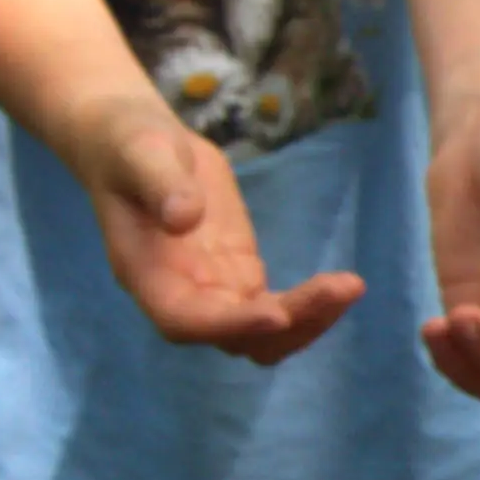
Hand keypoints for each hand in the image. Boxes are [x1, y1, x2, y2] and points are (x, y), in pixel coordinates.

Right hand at [73, 98, 368, 363]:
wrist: (135, 141)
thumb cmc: (128, 144)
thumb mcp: (141, 152)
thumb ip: (160, 184)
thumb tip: (184, 217)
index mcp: (147, 276)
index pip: (186, 320)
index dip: (231, 324)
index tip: (278, 313)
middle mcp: (181, 296)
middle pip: (235, 338)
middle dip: (289, 324)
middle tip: (340, 289)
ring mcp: (213, 290)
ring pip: (263, 333)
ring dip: (307, 320)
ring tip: (350, 287)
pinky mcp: (239, 274)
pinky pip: (278, 308)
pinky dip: (310, 304)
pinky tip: (346, 286)